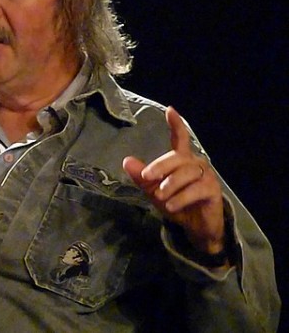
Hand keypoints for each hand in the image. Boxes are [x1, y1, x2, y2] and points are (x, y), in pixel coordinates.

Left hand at [122, 106, 225, 254]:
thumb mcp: (153, 190)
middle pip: (177, 157)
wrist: (195, 227)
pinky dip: (181, 198)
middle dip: (160, 166)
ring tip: (160, 197)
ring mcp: (206, 175)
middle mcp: (195, 163)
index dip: (176, 124)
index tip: (170, 110)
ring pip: (185, 174)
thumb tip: (126, 161)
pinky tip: (171, 205)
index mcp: (181, 159)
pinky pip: (196, 190)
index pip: (180, 138)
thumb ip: (141, 177)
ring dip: (170, 185)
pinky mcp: (213, 190)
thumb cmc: (175, 202)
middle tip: (146, 177)